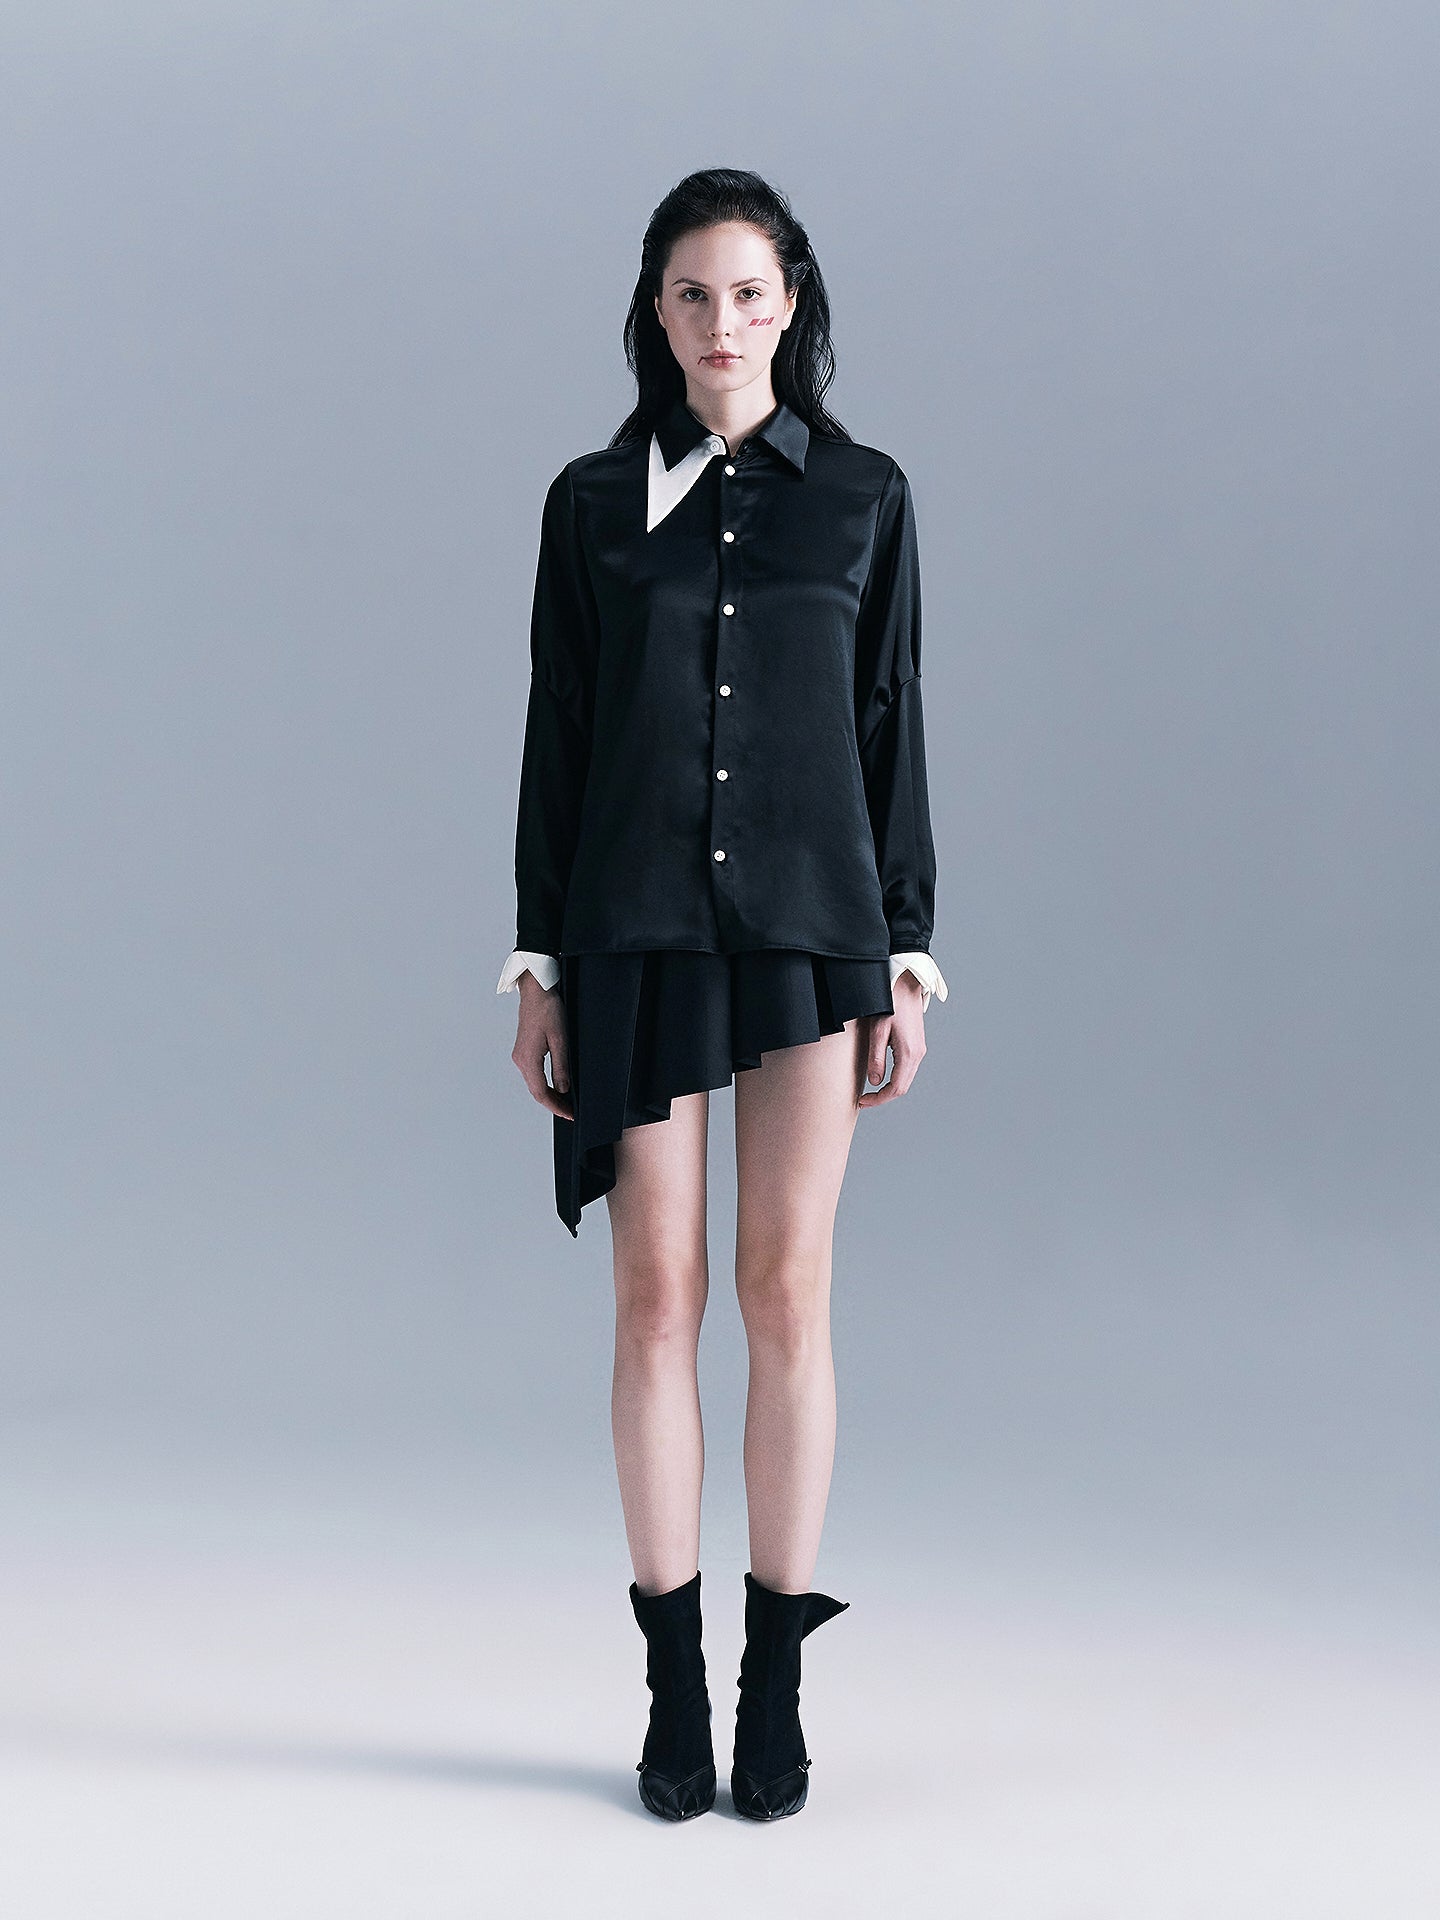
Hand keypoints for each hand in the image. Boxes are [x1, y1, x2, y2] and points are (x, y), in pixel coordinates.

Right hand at [511, 971, 573, 1120]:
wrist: (536, 991)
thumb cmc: (548, 1010)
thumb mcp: (560, 1039)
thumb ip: (561, 1067)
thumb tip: (563, 1089)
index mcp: (528, 1059)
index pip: (541, 1093)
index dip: (556, 1106)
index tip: (569, 1114)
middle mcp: (520, 1060)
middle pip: (535, 1091)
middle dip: (553, 1103)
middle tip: (570, 1112)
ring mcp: (520, 1055)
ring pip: (534, 1084)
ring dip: (548, 1095)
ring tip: (565, 1102)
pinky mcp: (523, 1050)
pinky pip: (533, 1074)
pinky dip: (544, 1084)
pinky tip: (555, 1085)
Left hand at [857, 970, 925, 1107]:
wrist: (905, 985)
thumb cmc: (889, 1004)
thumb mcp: (877, 1031)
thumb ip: (876, 1058)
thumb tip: (874, 1081)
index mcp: (908, 1053)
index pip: (895, 1088)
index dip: (878, 1099)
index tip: (862, 1101)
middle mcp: (918, 1055)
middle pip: (902, 1087)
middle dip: (883, 1097)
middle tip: (863, 1099)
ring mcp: (919, 1050)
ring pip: (905, 1079)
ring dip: (889, 1088)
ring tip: (870, 1090)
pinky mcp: (917, 1045)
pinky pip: (907, 1069)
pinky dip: (895, 1078)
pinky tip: (881, 1076)